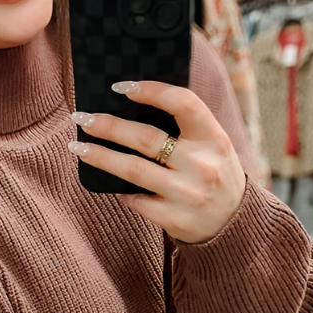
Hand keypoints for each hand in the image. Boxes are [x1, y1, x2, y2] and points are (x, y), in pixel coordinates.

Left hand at [68, 80, 247, 243]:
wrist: (234, 225)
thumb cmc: (215, 175)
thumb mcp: (213, 146)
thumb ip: (185, 128)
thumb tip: (129, 108)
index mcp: (215, 139)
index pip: (183, 103)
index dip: (151, 90)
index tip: (120, 87)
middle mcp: (202, 165)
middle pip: (146, 138)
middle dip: (108, 126)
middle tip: (81, 118)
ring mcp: (187, 194)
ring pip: (133, 169)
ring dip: (100, 156)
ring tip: (78, 147)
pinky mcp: (173, 218)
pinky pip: (135, 199)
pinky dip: (120, 190)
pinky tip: (108, 182)